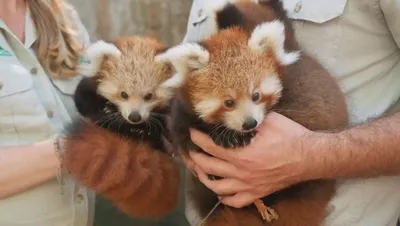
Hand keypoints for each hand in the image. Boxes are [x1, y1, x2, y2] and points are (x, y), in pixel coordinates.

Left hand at [188, 112, 321, 207]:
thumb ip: (247, 120)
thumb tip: (233, 115)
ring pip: (216, 187)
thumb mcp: (267, 121)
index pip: (209, 146)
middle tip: (190, 150)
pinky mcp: (257, 193)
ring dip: (203, 178)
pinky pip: (235, 201)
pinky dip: (224, 197)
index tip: (191, 132)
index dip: (197, 138)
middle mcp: (241, 172)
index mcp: (241, 153)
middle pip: (207, 167)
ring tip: (199, 169)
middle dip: (194, 158)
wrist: (309, 156)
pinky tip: (220, 190)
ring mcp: (248, 185)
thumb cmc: (290, 136)